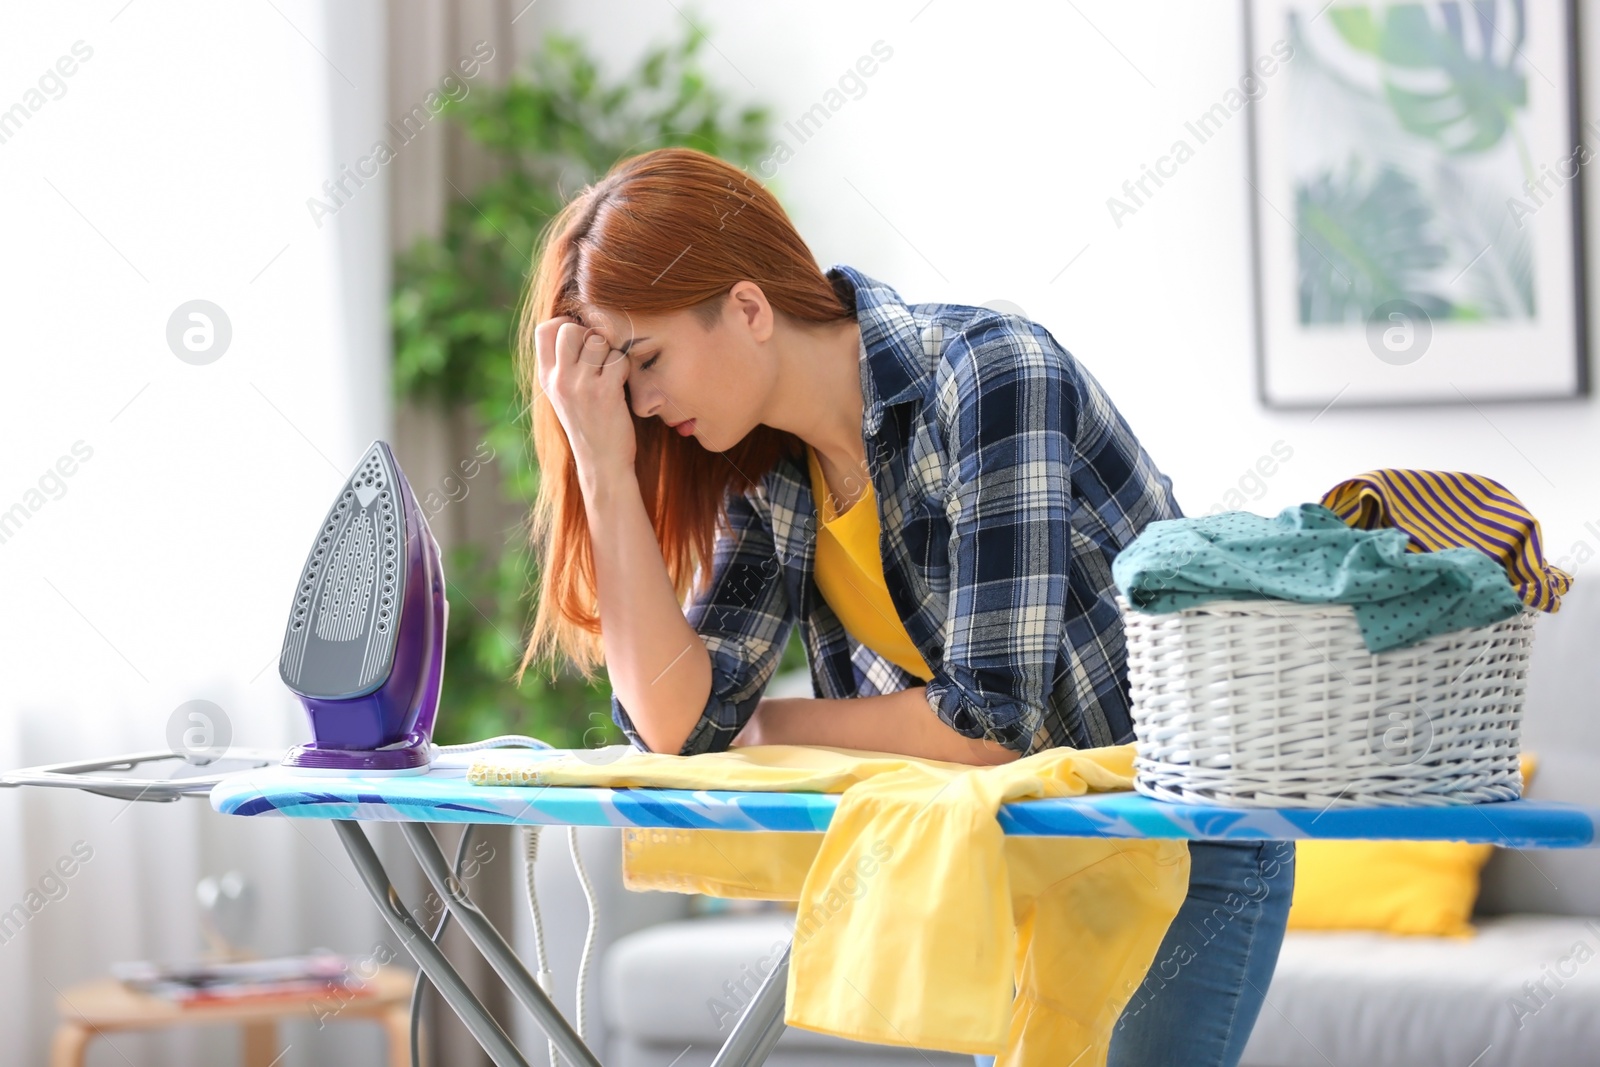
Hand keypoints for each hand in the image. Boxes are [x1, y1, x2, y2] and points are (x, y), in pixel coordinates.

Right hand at [534, 315, 636, 481]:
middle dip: (590, 335)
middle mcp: (559, 379)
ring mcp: (580, 386)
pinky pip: (618, 359)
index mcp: (546, 378)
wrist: (602, 462)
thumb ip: (563, 364)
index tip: (581, 341)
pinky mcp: (605, 393)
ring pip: (598, 341)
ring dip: (611, 353)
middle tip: (600, 357)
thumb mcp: (563, 395)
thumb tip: (575, 325)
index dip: (565, 325)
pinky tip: (622, 385)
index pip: (544, 329)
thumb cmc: (588, 425)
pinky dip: (625, 368)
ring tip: (612, 374)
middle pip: (570, 328)